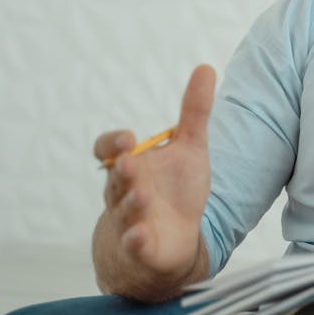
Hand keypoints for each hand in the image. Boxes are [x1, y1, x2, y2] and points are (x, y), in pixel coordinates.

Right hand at [94, 64, 215, 280]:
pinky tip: (141, 235)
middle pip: (117, 178)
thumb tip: (206, 67)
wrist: (167, 242)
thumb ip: (195, 111)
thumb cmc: (174, 190)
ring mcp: (131, 220)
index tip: (127, 139)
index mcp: (132, 164)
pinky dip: (136, 240)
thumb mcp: (190, 148)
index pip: (108, 150)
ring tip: (142, 195)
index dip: (112, 143)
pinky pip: (134, 244)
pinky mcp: (142, 248)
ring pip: (125, 210)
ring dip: (131, 202)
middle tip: (130, 160)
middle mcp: (125, 191)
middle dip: (124, 170)